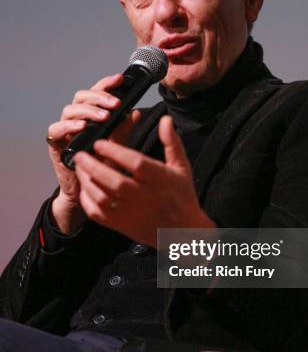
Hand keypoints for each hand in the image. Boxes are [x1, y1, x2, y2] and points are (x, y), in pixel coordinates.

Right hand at [47, 74, 140, 232]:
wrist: (89, 191)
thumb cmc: (103, 167)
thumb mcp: (118, 146)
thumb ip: (124, 130)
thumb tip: (135, 113)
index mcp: (92, 115)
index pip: (97, 93)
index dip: (106, 84)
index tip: (120, 79)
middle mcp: (77, 119)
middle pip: (82, 97)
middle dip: (99, 97)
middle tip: (116, 104)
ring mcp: (65, 130)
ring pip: (69, 110)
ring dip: (88, 111)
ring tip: (104, 117)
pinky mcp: (55, 143)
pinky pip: (56, 129)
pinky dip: (69, 126)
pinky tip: (82, 127)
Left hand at [74, 115, 215, 246]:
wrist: (182, 232)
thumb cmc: (181, 196)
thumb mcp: (181, 167)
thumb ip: (171, 142)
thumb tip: (165, 119)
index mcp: (160, 179)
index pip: (135, 163)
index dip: (115, 151)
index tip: (100, 142)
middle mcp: (144, 197)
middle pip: (114, 181)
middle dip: (93, 166)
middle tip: (81, 154)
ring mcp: (131, 213)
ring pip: (103, 197)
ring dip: (87, 181)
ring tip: (80, 167)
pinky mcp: (121, 225)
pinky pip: (98, 213)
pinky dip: (88, 199)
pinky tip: (86, 186)